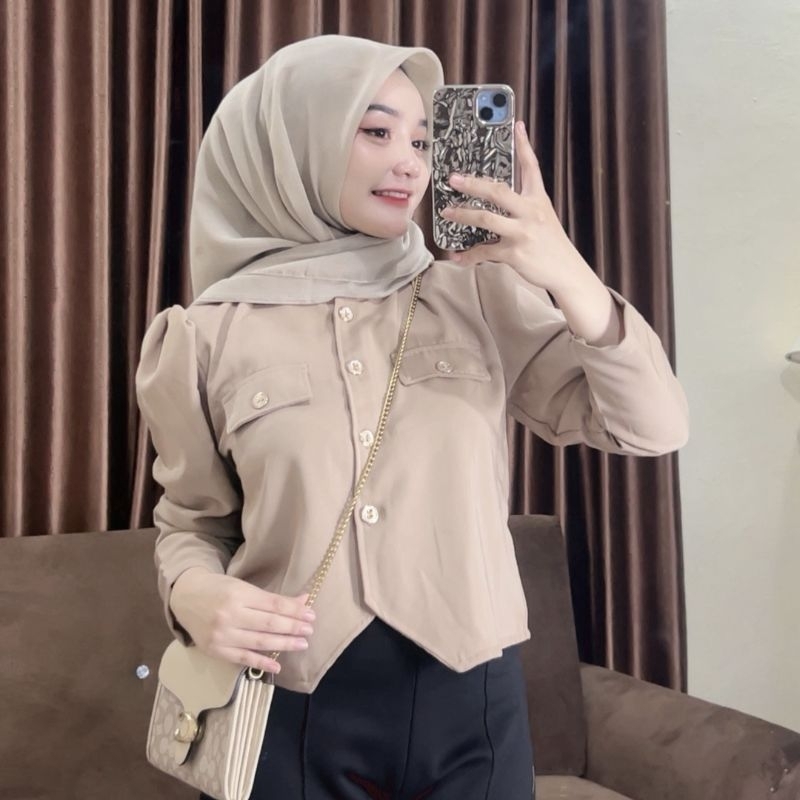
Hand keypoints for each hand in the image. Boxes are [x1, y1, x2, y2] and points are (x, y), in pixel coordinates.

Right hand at [169, 568, 314, 673]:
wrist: (185, 598)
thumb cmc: (218, 589)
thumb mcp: (243, 587)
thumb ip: (271, 598)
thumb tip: (303, 601)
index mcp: (238, 594)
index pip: (273, 605)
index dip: (294, 610)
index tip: (311, 614)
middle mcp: (230, 615)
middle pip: (268, 624)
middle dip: (292, 627)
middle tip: (310, 630)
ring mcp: (222, 635)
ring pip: (259, 642)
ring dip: (284, 644)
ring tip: (301, 644)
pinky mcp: (216, 651)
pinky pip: (243, 659)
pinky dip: (261, 663)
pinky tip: (278, 666)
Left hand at [441, 121, 622, 344]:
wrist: (567, 271)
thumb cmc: (551, 244)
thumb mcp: (543, 217)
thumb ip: (525, 204)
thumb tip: (501, 194)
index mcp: (538, 199)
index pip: (531, 167)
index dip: (523, 146)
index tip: (516, 125)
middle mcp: (531, 212)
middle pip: (498, 191)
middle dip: (473, 183)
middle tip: (453, 178)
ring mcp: (522, 232)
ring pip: (486, 219)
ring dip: (463, 215)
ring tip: (447, 212)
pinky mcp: (515, 253)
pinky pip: (485, 251)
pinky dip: (468, 256)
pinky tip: (457, 256)